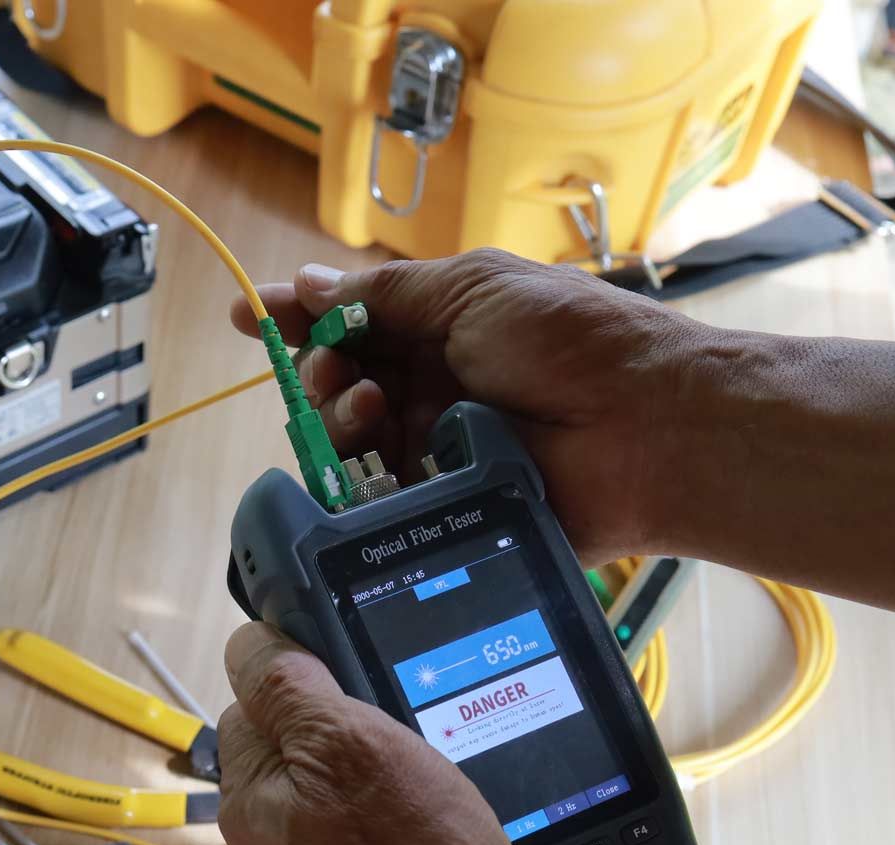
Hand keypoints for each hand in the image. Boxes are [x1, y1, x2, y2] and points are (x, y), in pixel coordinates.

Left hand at [216, 621, 563, 844]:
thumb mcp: (355, 743)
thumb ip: (291, 691)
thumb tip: (249, 644)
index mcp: (251, 798)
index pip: (249, 709)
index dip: (298, 687)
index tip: (349, 687)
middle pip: (282, 775)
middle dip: (328, 756)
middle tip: (399, 755)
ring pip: (315, 838)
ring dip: (352, 821)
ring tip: (418, 822)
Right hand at [229, 250, 711, 563]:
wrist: (647, 428)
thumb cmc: (572, 342)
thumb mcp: (474, 290)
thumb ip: (386, 294)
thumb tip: (307, 283)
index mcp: (442, 330)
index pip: (352, 322)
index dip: (298, 319)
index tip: (247, 316)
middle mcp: (433, 390)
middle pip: (338, 387)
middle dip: (323, 376)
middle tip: (342, 378)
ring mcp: (436, 453)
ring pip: (349, 448)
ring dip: (342, 424)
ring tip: (371, 417)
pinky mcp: (444, 512)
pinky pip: (379, 506)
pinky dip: (365, 486)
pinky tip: (378, 467)